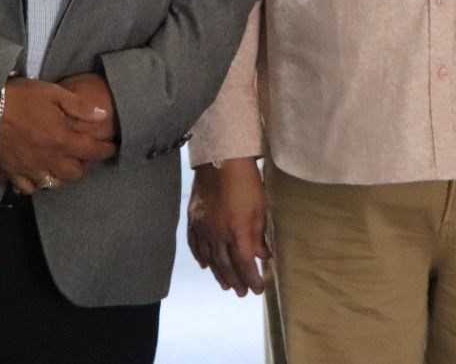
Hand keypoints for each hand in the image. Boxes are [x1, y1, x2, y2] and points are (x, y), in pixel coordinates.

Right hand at [0, 78, 115, 193]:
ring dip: (63, 177)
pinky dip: (36, 185)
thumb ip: (81, 107)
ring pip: (52, 183)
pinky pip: (27, 187)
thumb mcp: (55, 93)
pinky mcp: (10, 170)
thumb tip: (104, 115)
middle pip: (74, 173)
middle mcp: (47, 157)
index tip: (112, 148)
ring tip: (66, 167)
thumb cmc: (19, 97)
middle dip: (86, 166)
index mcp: (62, 138)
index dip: (106, 150)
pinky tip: (39, 177)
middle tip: (87, 157)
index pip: (93, 151)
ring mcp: (28, 166)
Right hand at [187, 158, 270, 295]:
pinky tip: (204, 265)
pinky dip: (200, 257)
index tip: (257, 289)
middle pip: (225, 264)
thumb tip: (262, 256)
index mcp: (236, 232)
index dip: (250, 277)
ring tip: (226, 285)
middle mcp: (217, 234)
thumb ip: (259, 234)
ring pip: (210, 258)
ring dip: (218, 274)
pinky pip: (195, 244)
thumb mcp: (260, 207)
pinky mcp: (193, 220)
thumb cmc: (247, 182)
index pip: (243, 262)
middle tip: (241, 293)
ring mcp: (202, 228)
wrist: (221, 161)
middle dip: (235, 280)